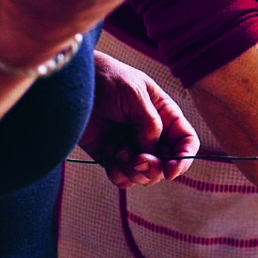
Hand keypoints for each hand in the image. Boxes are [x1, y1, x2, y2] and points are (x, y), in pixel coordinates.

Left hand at [79, 52, 200, 186]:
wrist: (72, 85)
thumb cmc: (106, 79)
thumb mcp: (134, 93)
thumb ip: (150, 123)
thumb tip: (151, 151)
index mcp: (165, 116)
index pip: (186, 142)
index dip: (184, 158)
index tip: (170, 171)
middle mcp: (152, 135)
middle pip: (166, 165)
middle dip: (153, 167)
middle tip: (137, 159)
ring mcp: (132, 148)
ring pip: (144, 176)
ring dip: (131, 169)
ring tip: (117, 149)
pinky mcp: (112, 158)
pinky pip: (123, 178)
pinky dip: (116, 171)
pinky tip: (107, 150)